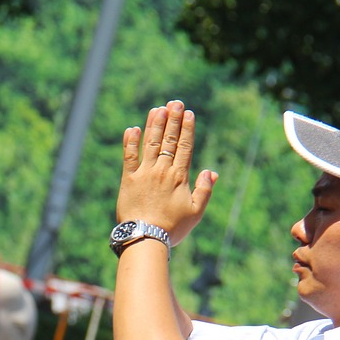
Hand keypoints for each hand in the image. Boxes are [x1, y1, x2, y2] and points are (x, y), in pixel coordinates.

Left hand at [116, 100, 216, 246]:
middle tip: (175, 102)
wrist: (145, 238)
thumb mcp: (195, 213)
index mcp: (179, 177)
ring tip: (158, 108)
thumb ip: (204, 191)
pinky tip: (133, 128)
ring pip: (150, 143)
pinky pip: (128, 157)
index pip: (185, 146)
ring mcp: (144, 173)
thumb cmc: (172, 228)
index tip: (188, 113)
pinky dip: (130, 142)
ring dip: (154, 124)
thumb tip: (211, 171)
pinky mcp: (128, 180)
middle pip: (169, 140)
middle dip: (172, 119)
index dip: (187, 128)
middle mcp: (162, 170)